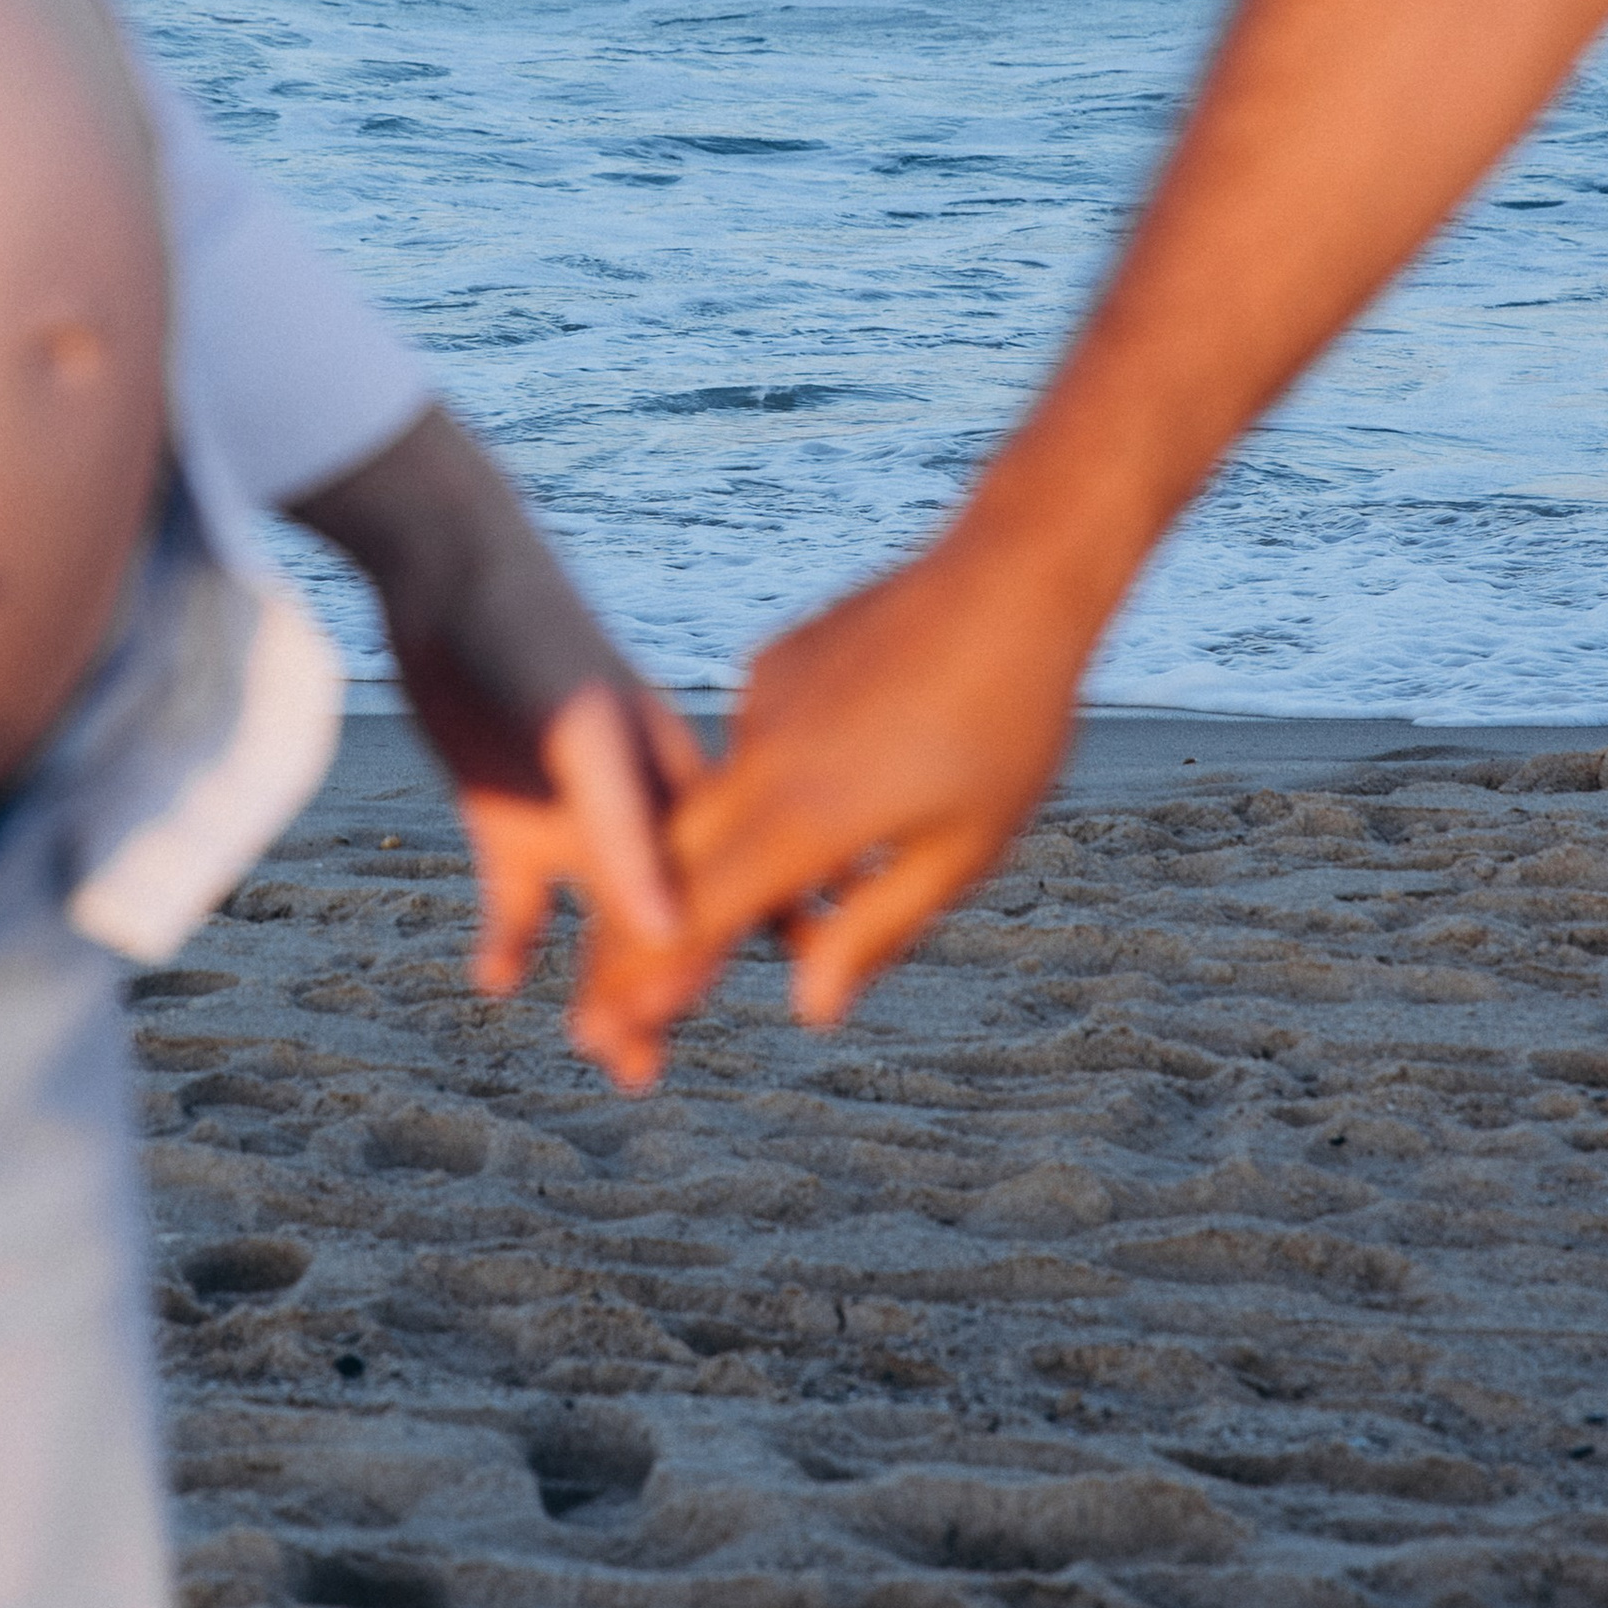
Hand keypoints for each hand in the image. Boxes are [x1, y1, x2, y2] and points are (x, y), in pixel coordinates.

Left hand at [291, 405, 705, 1083]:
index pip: (720, 886)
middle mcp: (633, 809)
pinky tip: (495, 984)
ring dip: (604, 992)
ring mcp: (570, 815)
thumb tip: (672, 937)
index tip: (740, 1015)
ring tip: (611, 1067)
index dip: (728, 951)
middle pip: (665, 921)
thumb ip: (621, 830)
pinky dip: (513, 944)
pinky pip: (519, 902)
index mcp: (675, 786)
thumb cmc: (531, 639)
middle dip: (666, 993)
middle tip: (643, 1071)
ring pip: (601, 928)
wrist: (444, 570)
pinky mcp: (507, 815)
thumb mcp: (580, 736)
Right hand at [580, 525, 1087, 1083]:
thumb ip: (875, 933)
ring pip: (713, 810)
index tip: (597, 1030)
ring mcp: (765, 703)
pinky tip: (843, 803)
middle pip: (670, 866)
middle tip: (600, 1008)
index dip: (643, 981)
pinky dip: (770, 800)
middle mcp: (764, 759)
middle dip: (630, 939)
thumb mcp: (962, 852)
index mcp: (806, 817)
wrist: (1010, 577)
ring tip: (775, 921)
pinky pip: (754, 753)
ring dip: (721, 874)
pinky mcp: (778, 663)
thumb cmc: (1008, 728)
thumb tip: (810, 1009)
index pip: (695, 916)